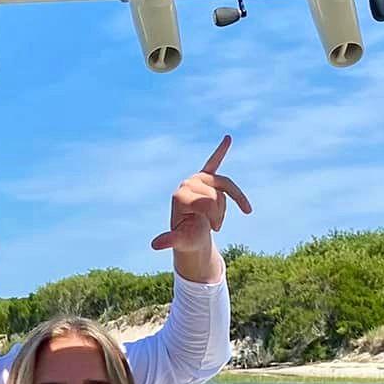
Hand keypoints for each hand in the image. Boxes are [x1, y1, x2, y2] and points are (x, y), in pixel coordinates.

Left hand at [151, 135, 252, 280]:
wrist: (193, 235)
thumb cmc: (188, 238)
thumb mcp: (181, 240)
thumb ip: (170, 240)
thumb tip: (155, 245)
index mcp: (179, 195)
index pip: (208, 202)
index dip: (215, 218)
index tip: (209, 229)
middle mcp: (187, 183)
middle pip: (217, 195)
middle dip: (219, 213)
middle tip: (210, 225)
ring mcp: (197, 179)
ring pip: (226, 189)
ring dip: (225, 206)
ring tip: (215, 219)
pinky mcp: (207, 177)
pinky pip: (215, 162)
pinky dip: (221, 150)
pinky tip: (228, 138)